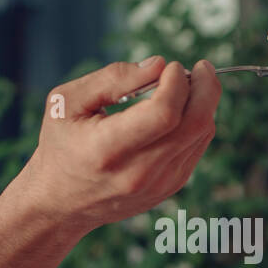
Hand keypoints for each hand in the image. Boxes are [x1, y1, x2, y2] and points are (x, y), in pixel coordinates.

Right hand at [24, 57, 219, 232]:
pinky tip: (182, 110)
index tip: (170, 66)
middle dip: (206, 88)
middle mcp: (138, 172)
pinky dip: (197, 122)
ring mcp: (158, 184)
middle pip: (194, 124)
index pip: (163, 114)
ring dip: (204, 103)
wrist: (61, 202)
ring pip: (201, 135)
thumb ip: (111, 79)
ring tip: (187, 85)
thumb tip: (158, 65)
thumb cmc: (61, 145)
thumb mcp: (67, 102)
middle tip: (201, 68)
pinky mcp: (169, 188)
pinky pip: (197, 147)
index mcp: (108, 149)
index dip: (176, 83)